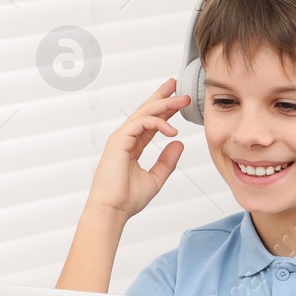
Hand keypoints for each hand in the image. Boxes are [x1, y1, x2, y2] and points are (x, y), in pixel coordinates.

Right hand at [86, 77, 190, 220]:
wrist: (112, 210)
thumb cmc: (127, 199)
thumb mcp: (155, 178)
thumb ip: (167, 161)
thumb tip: (178, 143)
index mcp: (132, 146)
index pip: (150, 122)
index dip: (164, 110)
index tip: (178, 101)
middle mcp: (126, 139)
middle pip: (145, 111)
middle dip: (162, 97)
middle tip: (176, 85)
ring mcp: (121, 138)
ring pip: (144, 113)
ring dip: (164, 104)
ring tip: (182, 100)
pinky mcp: (119, 140)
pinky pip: (141, 123)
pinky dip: (158, 123)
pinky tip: (172, 129)